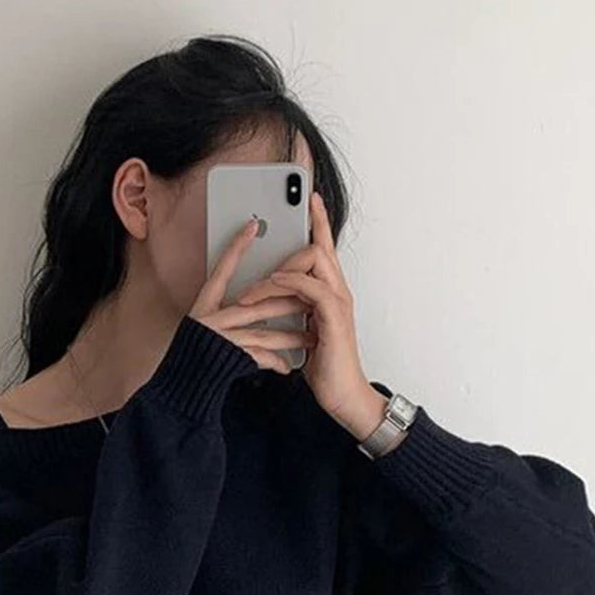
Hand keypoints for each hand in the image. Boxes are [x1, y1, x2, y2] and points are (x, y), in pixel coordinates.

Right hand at [188, 217, 315, 373]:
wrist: (182, 385)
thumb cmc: (196, 353)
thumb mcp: (207, 324)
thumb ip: (227, 309)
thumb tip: (252, 295)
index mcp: (206, 305)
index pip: (222, 270)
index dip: (235, 248)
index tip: (251, 227)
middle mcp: (211, 318)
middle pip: (256, 304)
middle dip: (288, 303)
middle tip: (312, 298)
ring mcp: (220, 337)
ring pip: (263, 332)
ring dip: (290, 336)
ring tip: (310, 337)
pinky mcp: (228, 357)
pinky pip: (258, 358)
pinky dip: (275, 362)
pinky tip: (288, 366)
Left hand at [234, 192, 386, 435]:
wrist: (341, 396)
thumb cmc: (324, 368)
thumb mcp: (304, 332)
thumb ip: (296, 310)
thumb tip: (274, 299)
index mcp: (331, 293)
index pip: (325, 249)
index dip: (320, 221)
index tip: (311, 198)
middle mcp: (338, 292)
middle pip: (319, 247)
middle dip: (291, 245)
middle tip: (262, 272)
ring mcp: (338, 302)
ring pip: (313, 260)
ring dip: (279, 270)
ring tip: (253, 290)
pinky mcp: (333, 316)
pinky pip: (309, 285)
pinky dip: (287, 282)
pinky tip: (271, 287)